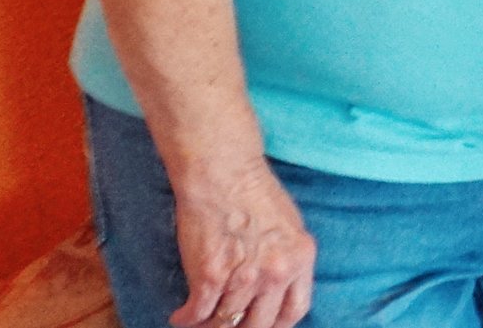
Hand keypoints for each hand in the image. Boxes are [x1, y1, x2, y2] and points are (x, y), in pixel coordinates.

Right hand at [168, 159, 315, 327]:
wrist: (223, 171)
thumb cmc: (253, 192)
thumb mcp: (288, 225)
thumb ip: (287, 259)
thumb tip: (279, 288)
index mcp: (300, 258)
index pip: (295, 311)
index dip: (277, 325)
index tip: (263, 325)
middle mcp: (277, 271)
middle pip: (261, 324)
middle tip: (230, 326)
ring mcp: (244, 277)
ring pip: (225, 321)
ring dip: (211, 324)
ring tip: (202, 320)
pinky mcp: (210, 276)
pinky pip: (197, 313)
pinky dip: (186, 319)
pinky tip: (181, 317)